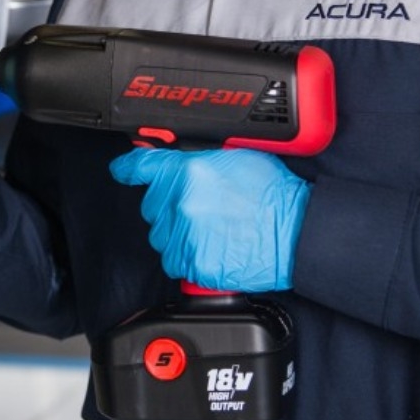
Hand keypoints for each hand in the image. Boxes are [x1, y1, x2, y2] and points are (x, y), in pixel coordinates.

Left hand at [109, 148, 310, 291]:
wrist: (298, 232)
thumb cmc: (274, 194)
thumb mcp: (235, 156)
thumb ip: (198, 157)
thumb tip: (176, 156)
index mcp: (189, 171)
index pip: (143, 167)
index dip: (128, 168)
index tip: (121, 170)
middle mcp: (181, 202)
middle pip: (152, 204)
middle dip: (169, 205)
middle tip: (200, 207)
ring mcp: (185, 235)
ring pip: (161, 235)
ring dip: (177, 232)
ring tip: (210, 229)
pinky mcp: (193, 263)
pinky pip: (174, 261)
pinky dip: (188, 256)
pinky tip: (211, 247)